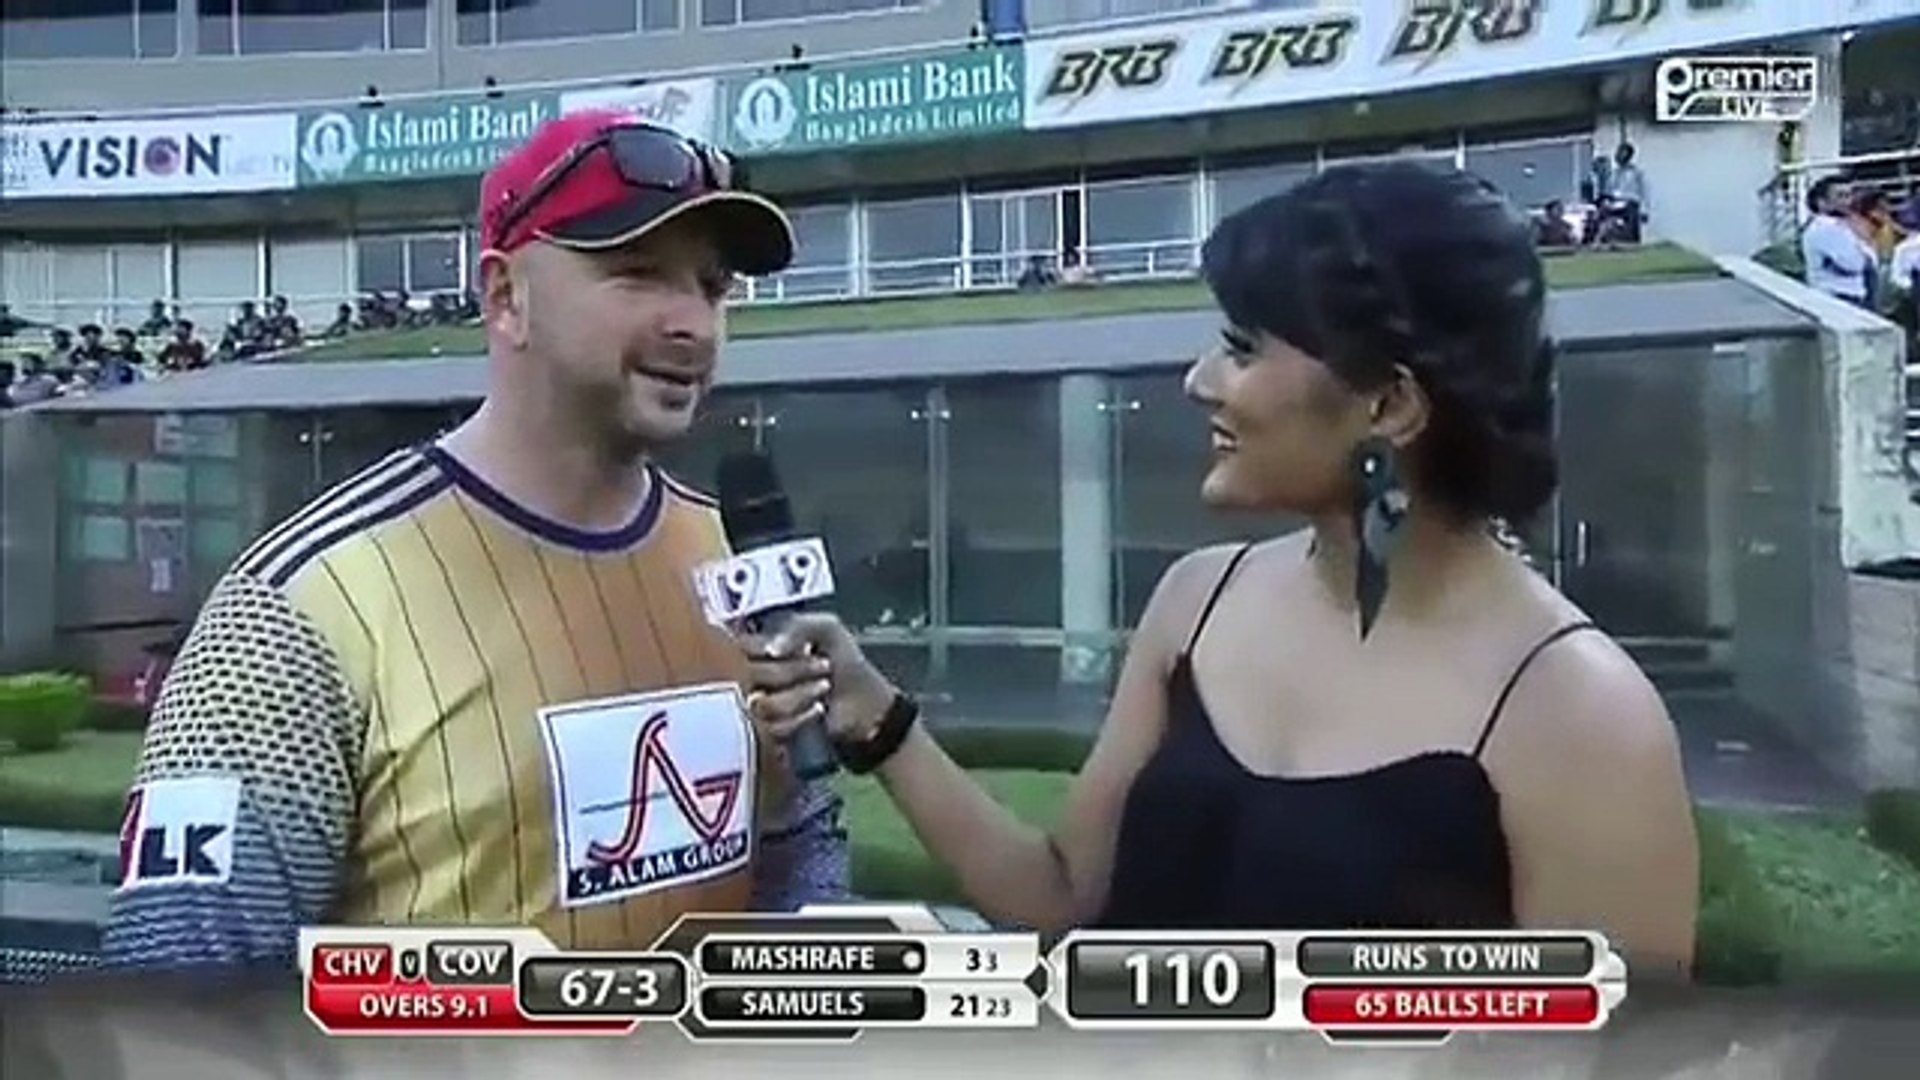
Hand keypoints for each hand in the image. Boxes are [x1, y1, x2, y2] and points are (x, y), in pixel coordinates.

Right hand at [740, 613, 897, 745]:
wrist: (866, 705)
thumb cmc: (845, 663)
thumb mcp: (827, 629)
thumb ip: (797, 627)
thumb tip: (772, 650)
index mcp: (761, 646)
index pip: (739, 645)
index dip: (763, 647)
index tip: (784, 649)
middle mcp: (754, 675)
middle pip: (749, 674)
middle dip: (792, 669)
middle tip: (823, 665)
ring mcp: (761, 705)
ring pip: (760, 703)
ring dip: (798, 693)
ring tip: (825, 686)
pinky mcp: (771, 732)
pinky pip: (771, 728)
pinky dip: (800, 716)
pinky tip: (819, 708)